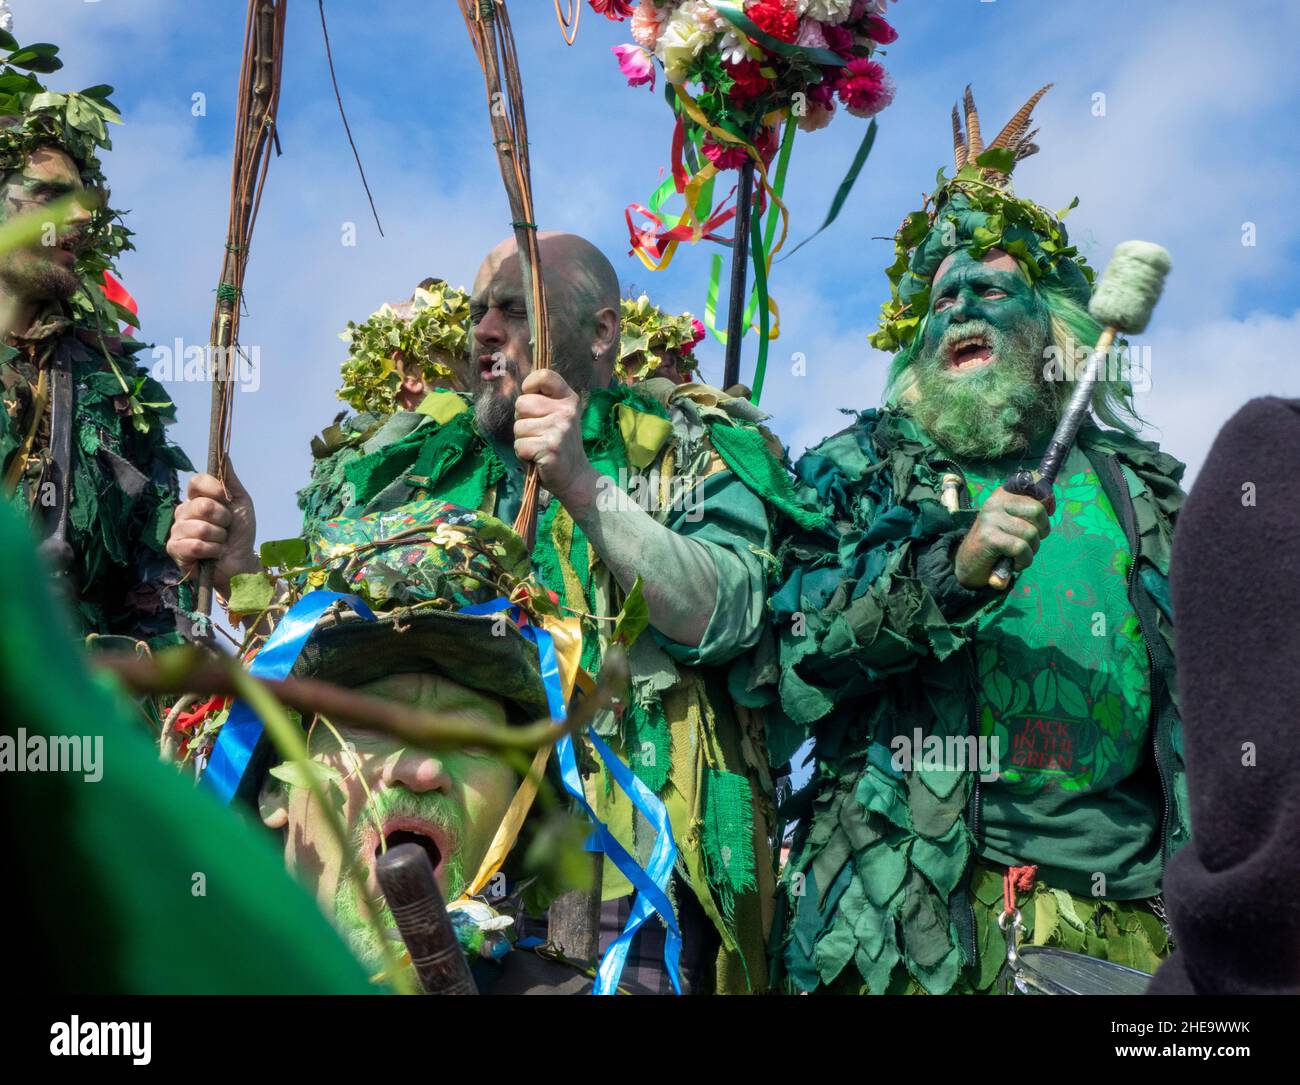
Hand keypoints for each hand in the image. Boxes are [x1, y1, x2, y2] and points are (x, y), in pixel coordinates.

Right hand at [166, 461, 258, 597]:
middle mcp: (184, 511)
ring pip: (199, 528)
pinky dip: (210, 551)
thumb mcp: (240, 503)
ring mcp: (177, 530)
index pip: (196, 481)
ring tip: (220, 543)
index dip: (213, 489)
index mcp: (197, 498)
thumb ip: (230, 480)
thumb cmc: (240, 533)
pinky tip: (212, 554)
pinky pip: (192, 545)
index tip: (226, 499)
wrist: (242, 562)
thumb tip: (223, 453)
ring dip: (219, 538)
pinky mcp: (174, 549)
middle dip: (223, 520)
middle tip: (226, 528)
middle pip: (202, 506)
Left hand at [513, 369, 597, 505]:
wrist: (575, 476)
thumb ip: (544, 401)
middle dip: (522, 419)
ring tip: (539, 446)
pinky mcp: (550, 448)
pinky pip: (520, 445)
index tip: (531, 397)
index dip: (529, 385)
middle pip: (522, 403)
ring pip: (518, 427)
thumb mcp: (559, 416)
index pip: (544, 376)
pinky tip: (537, 457)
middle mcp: (566, 412)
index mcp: (569, 399)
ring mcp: (559, 429)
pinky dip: (523, 454)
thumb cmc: (560, 444)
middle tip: (538, 432)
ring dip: (523, 439)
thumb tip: (522, 390)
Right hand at [955, 486, 1051, 587]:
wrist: (968, 564)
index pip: (1036, 492)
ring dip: (1030, 551)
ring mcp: (990, 518)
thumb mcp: (1012, 520)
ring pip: (1031, 533)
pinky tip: (1013, 563)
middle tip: (1026, 543)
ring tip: (1016, 555)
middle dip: (1040, 532)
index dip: (1044, 513)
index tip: (1035, 526)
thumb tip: (1050, 501)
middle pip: (1037, 511)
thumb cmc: (997, 542)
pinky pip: (1021, 548)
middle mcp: (995, 501)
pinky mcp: (989, 537)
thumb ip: (1029, 510)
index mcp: (1003, 493)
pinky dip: (1023, 561)